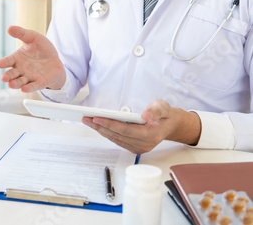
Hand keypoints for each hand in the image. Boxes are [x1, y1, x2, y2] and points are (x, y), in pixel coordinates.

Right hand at [0, 25, 65, 91]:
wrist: (55, 59)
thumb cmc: (41, 48)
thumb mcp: (33, 37)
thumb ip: (22, 33)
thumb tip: (9, 28)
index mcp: (17, 59)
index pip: (8, 61)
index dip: (3, 62)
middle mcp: (20, 70)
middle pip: (11, 74)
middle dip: (7, 76)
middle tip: (3, 77)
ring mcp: (29, 77)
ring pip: (20, 82)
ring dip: (15, 84)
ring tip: (11, 84)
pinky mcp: (39, 83)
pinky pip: (33, 86)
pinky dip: (28, 88)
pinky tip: (24, 89)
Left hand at [81, 99, 201, 153]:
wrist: (169, 125)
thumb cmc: (165, 114)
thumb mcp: (164, 107)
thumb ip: (156, 110)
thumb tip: (146, 115)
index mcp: (152, 134)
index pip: (126, 130)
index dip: (110, 125)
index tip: (97, 118)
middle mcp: (144, 144)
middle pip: (117, 135)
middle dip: (100, 126)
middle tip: (86, 118)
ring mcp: (139, 148)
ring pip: (115, 139)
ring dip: (100, 130)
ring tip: (87, 121)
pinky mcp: (134, 148)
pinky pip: (117, 140)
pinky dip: (106, 133)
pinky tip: (97, 126)